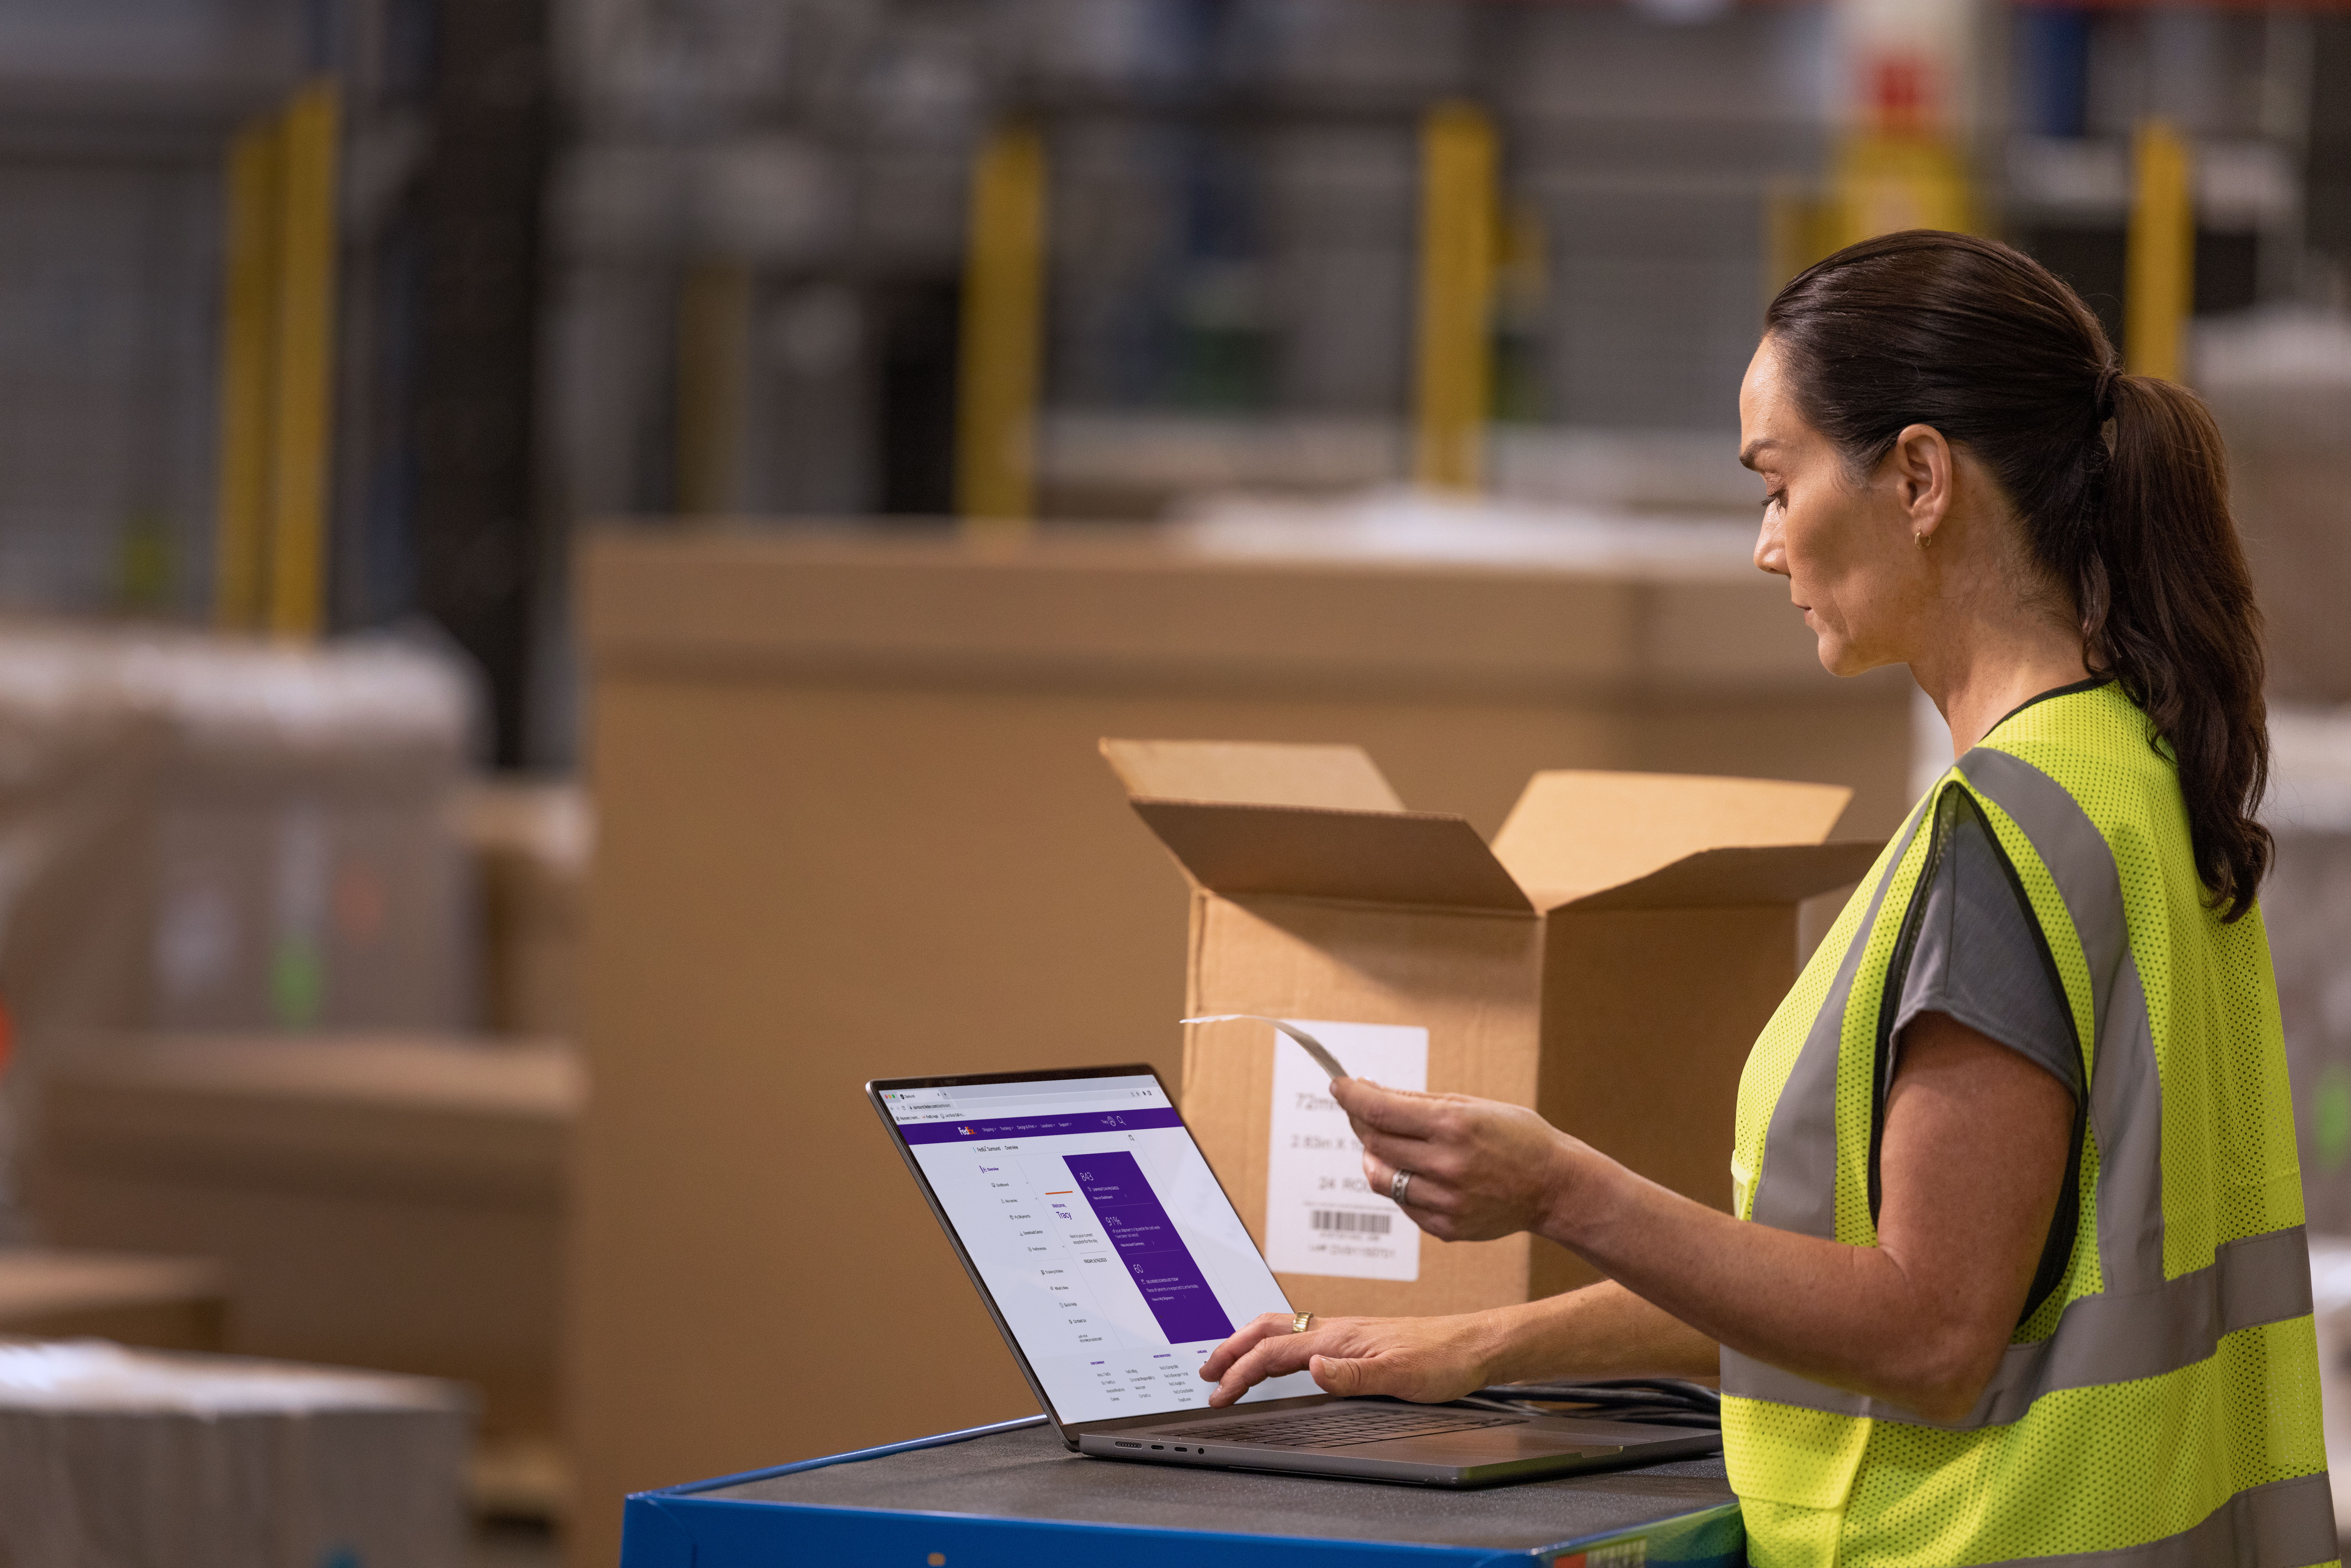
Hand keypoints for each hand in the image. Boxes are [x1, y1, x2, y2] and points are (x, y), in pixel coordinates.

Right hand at [1196, 1311, 1499, 1407]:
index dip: (1242, 1371)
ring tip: (1228, 1361)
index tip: (1219, 1391)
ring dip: (1249, 1343)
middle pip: (1269, 1330)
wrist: (1474, 1345)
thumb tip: (1313, 1368)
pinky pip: (1300, 1335)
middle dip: (1232, 1348)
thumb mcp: (1402, 1375)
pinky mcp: (1354, 1339)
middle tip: (1206, 1371)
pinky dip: (1274, 1343)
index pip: (1276, 1352)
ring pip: (1283, 1329)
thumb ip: (1355, 1374)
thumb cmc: (1444, 1360)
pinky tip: (1277, 1356)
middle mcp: (1337, 1329)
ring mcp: (1344, 1332)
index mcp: (1340, 1337)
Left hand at [1337, 1078, 1582, 1242]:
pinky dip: (1400, 1184)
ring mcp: (1447, 1201)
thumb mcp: (1470, 1105)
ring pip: (1380, 1178)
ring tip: (1390, 1144)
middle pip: (1375, 1143)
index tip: (1337, 1085)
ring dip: (1374, 1157)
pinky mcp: (1447, 1228)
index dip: (1351, 1096)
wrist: (1555, 1185)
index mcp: (1455, 1126)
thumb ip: (1417, 1103)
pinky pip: (1402, 1204)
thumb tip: (1369, 1093)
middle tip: (1363, 1111)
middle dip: (1361, 1122)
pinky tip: (1419, 1172)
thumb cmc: (1514, 1136)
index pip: (1380, 1110)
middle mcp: (1448, 1165)